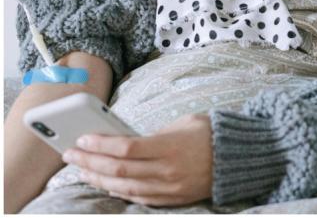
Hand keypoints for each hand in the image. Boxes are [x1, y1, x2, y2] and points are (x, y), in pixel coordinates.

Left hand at [61, 113, 212, 207]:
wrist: (240, 157)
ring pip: (125, 187)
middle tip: (71, 155)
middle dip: (90, 161)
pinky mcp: (173, 199)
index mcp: (171, 146)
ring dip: (99, 179)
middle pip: (119, 169)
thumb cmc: (212, 134)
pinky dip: (119, 191)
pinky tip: (106, 183)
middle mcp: (168, 170)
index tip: (82, 139)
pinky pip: (139, 197)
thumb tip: (127, 142)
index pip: (126, 147)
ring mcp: (170, 188)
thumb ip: (156, 134)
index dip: (100, 145)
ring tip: (82, 170)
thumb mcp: (185, 122)